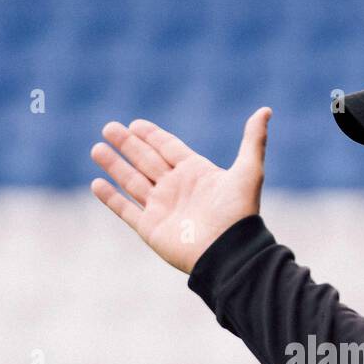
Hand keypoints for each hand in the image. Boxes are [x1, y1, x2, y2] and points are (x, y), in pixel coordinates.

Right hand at [90, 107, 271, 273]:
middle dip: (128, 144)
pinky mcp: (151, 229)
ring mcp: (162, 208)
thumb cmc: (239, 212)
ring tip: (97, 148)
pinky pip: (126, 210)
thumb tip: (266, 110)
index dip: (152, 136)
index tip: (135, 124)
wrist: (229, 252)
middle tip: (109, 127)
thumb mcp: (249, 170)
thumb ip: (254, 140)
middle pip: (146, 161)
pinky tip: (97, 183)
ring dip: (115, 166)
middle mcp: (176, 188)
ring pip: (132, 182)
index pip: (169, 148)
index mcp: (196, 173)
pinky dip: (111, 198)